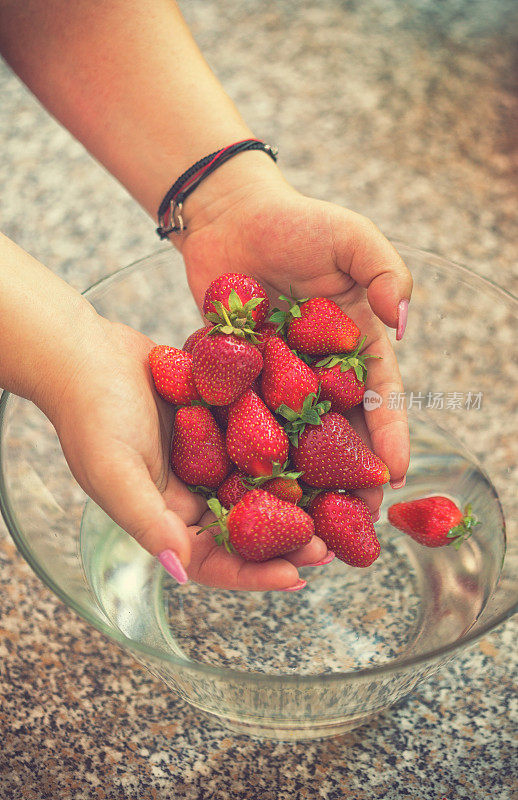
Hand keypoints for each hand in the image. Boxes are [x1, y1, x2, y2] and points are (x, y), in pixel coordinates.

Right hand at [50, 315, 328, 589]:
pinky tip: (324, 446)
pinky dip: (287, 448)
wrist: (86, 350)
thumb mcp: (112, 471)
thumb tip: (181, 570)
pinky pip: (259, 441)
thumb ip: (146, 520)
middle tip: (332, 543)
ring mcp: (211, 456)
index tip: (298, 575)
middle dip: (288, 539)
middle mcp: (194, 492)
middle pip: (249, 528)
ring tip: (339, 502)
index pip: (215, 559)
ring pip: (261, 486)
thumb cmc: (90, 413)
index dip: (254, 573)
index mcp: (168, 516)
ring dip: (298, 496)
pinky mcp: (222, 421)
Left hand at [181, 176, 412, 509]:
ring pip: (297, 436)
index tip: (394, 474)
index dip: (389, 435)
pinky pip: (248, 421)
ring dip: (306, 478)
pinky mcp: (239, 380)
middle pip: (342, 429)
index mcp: (358, 342)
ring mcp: (280, 378)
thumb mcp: (353, 236)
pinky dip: (254, 454)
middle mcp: (322, 369)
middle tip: (357, 518)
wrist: (227, 216)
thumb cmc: (294, 220)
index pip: (381, 396)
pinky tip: (255, 488)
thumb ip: (388, 273)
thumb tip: (403, 322)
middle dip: (351, 474)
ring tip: (308, 520)